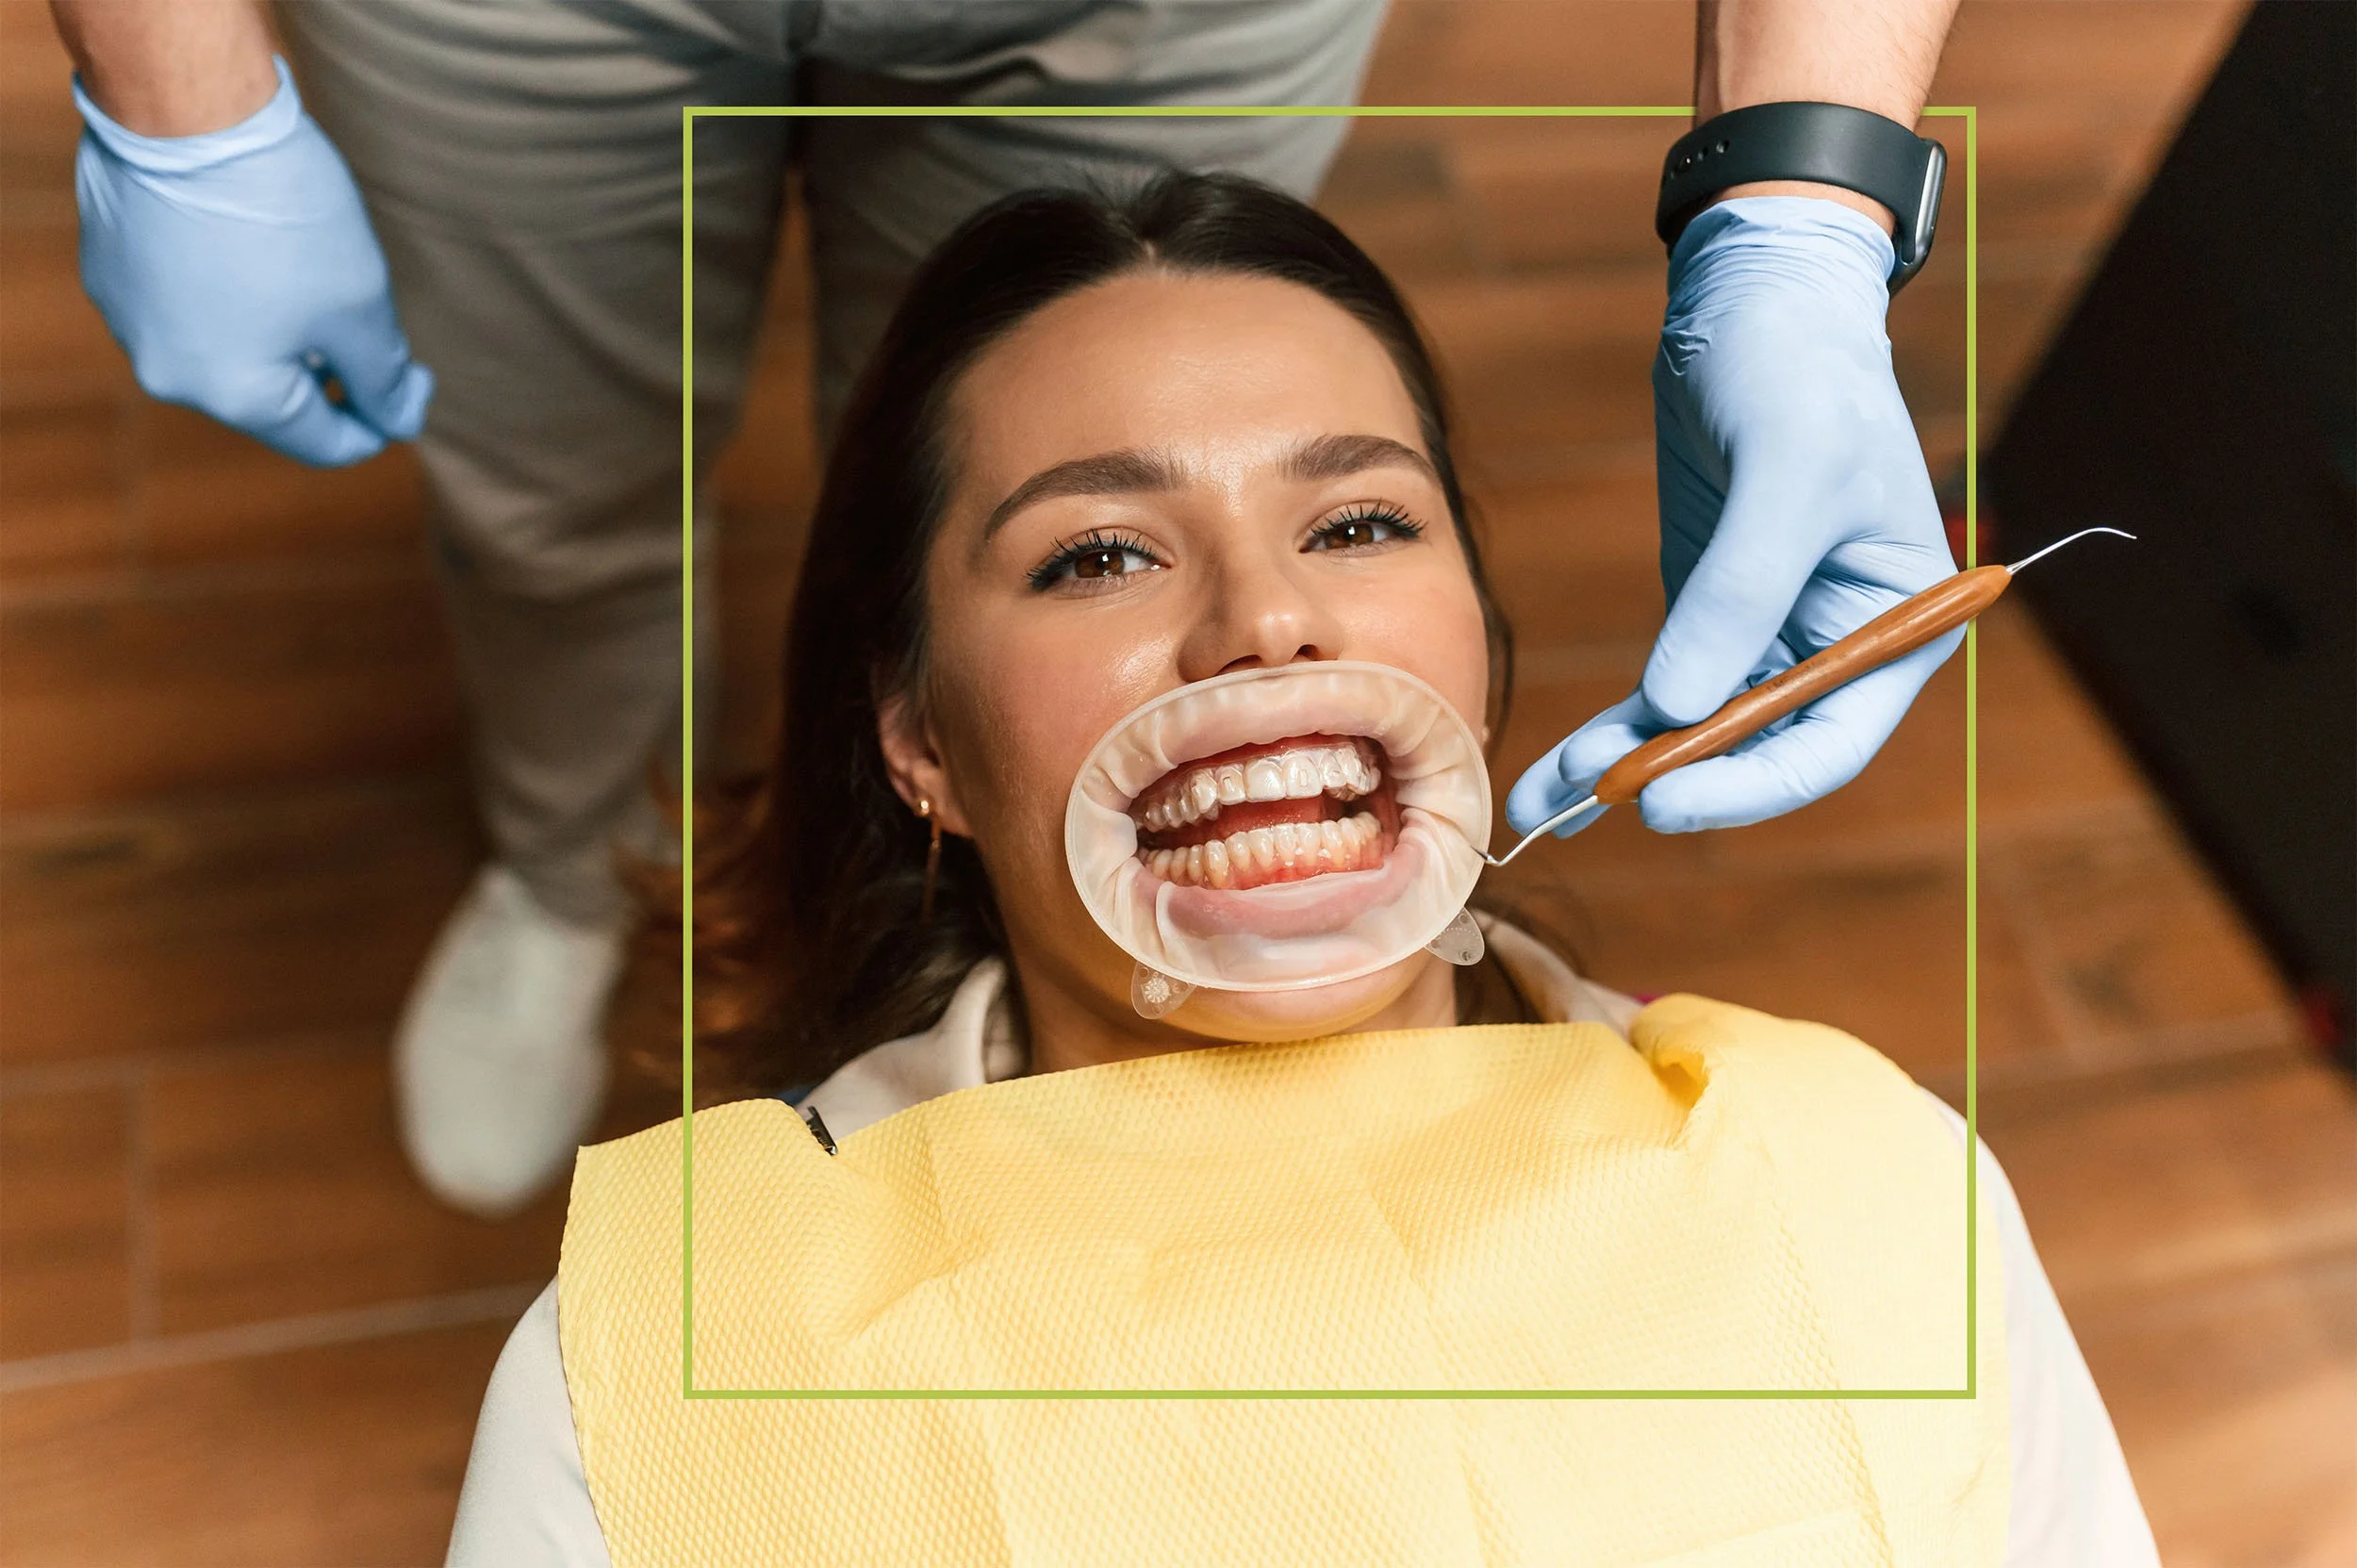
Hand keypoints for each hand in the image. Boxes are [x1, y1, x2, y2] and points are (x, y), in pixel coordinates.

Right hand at [73, 55, 431, 466]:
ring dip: (277, 327)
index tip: (413, 388)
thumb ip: (383, 379)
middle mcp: (165, 370)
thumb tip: (399, 421)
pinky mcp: (111, 268)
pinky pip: (186, 301)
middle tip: (368, 324)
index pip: (320, 441)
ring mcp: (129, 318)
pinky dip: (228, 288)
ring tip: (307, 273)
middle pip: (271, 395)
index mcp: (229, 395)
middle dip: (326, 369)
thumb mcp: (359, 307)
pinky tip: (253, 243)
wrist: (187, 110)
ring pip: (226, 347)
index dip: (378, 420)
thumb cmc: (281, 214)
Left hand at [1508, 196, 1959, 838]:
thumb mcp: (1783, 474)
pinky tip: (1551, 765)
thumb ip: (1737, 593)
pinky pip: (1662, 690)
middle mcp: (1840, 645)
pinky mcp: (1707, 611)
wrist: (1757, 297)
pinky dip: (1611, 726)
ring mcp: (1768, 633)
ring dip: (1621, 764)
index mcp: (1900, 626)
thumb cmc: (1802, 371)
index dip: (1748, 785)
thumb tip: (1677, 708)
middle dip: (1670, 781)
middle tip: (1584, 801)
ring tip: (1536, 802)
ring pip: (1697, 727)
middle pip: (1757, 749)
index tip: (1662, 803)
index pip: (1829, 743)